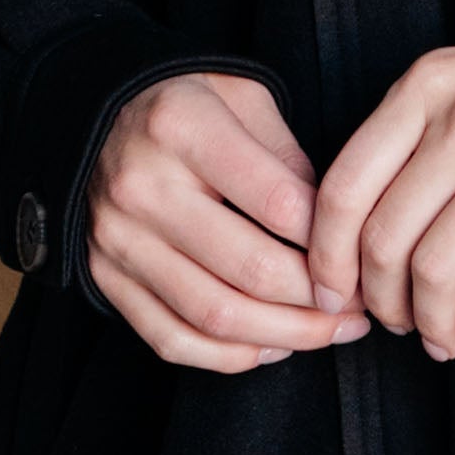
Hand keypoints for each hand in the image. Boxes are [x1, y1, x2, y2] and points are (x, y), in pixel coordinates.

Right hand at [84, 72, 367, 373]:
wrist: (89, 115)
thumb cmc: (184, 104)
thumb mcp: (241, 97)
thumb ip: (288, 158)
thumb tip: (334, 232)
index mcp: (182, 129)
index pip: (279, 204)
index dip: (334, 242)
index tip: (365, 257)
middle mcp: (142, 188)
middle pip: (252, 270)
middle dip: (321, 301)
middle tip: (360, 306)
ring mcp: (119, 240)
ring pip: (216, 316)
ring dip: (286, 337)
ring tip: (330, 333)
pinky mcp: (104, 277)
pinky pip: (171, 339)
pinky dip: (229, 357)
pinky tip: (271, 348)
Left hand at [308, 29, 454, 360]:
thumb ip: (408, 136)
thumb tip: (355, 228)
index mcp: (425, 89)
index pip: (344, 189)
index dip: (327, 258)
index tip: (331, 295)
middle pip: (385, 239)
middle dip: (379, 301)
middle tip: (392, 321)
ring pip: (437, 269)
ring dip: (430, 322)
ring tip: (440, 337)